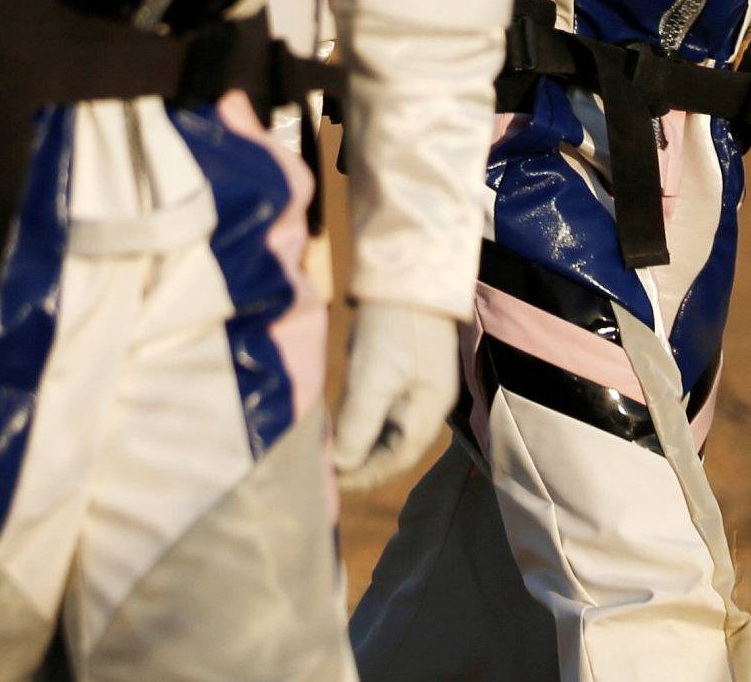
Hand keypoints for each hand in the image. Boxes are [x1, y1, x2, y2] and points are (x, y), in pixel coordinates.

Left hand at [333, 300, 458, 491]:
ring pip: (386, 426)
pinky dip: (361, 414)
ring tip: (327, 443)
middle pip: (392, 447)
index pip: (394, 463)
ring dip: (358, 438)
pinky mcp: (406, 364)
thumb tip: (339, 467)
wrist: (406, 267)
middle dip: (358, 460)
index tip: (327, 482)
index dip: (360, 477)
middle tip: (323, 466)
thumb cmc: (391, 328)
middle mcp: (428, 402)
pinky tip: (341, 410)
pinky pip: (383, 403)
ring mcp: (419, 382)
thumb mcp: (371, 381)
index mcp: (428, 412)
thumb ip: (356, 429)